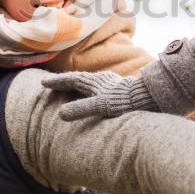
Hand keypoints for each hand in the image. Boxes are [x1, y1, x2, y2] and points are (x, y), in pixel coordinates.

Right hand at [41, 71, 158, 119]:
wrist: (151, 97)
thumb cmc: (126, 103)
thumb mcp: (101, 106)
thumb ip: (82, 109)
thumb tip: (61, 114)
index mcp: (95, 82)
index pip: (71, 80)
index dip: (57, 82)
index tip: (43, 82)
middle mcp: (103, 80)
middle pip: (80, 79)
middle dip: (65, 81)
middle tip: (52, 83)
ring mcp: (113, 84)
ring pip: (91, 83)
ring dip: (79, 85)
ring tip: (72, 89)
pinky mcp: (122, 90)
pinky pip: (100, 88)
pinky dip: (91, 91)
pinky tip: (97, 96)